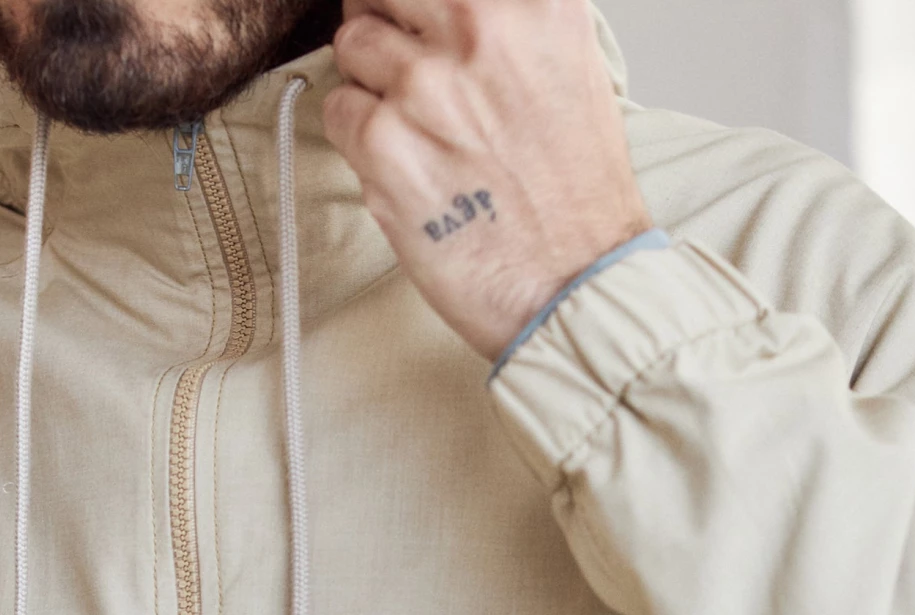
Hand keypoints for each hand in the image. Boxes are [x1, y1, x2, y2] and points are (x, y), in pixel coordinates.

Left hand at [324, 0, 653, 361]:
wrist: (575, 285)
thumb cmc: (576, 195)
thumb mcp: (572, 67)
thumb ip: (512, 21)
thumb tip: (446, 9)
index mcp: (535, 4)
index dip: (415, 5)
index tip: (415, 21)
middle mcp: (480, 29)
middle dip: (387, 21)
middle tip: (407, 67)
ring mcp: (425, 84)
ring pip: (352, 44)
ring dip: (372, 81)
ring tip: (416, 128)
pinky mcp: (383, 140)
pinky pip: (338, 108)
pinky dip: (358, 135)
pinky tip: (405, 165)